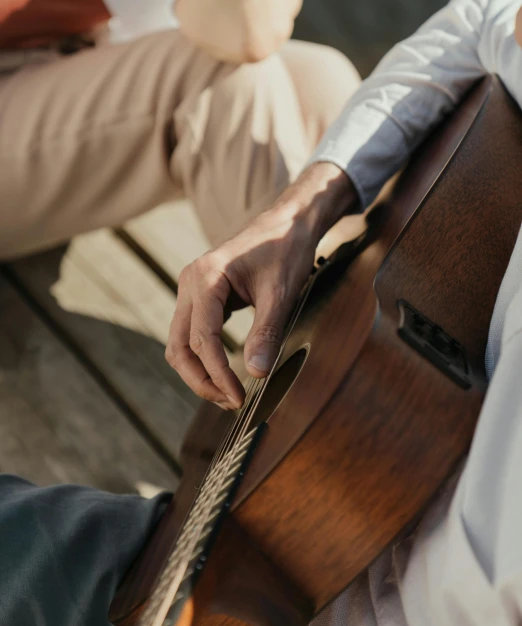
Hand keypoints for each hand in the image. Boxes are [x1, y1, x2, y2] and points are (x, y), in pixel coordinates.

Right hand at [165, 163, 357, 408]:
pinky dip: (203, 358)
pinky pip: (191, 334)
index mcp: (205, 278)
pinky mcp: (201, 296)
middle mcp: (189, 282)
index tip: (240, 398)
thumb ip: (266, 333)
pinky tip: (225, 373)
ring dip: (199, 373)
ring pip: (180, 343)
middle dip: (201, 380)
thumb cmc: (286, 250)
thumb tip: (256, 373)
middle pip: (179, 346)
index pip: (202, 339)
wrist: (288, 222)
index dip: (219, 374)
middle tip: (231, 403)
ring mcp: (191, 289)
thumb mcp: (280, 293)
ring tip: (228, 394)